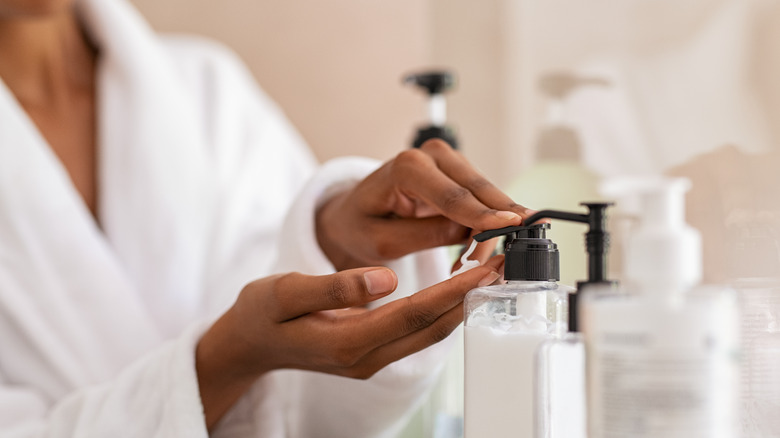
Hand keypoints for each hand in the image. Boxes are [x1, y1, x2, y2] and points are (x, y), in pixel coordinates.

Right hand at [195, 255, 503, 428]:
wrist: (249, 345)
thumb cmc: (261, 314)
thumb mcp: (283, 293)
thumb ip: (333, 287)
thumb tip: (384, 279)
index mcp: (348, 342)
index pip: (413, 315)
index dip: (452, 291)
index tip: (486, 266)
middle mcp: (367, 358)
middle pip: (431, 328)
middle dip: (471, 296)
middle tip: (504, 263)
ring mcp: (372, 359)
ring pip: (429, 333)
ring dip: (462, 303)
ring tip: (490, 271)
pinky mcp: (373, 352)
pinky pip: (417, 331)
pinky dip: (442, 308)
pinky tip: (456, 287)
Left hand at [316, 139, 532, 269]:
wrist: (353, 215)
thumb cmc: (360, 226)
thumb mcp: (383, 241)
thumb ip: (425, 236)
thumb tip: (470, 233)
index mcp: (406, 167)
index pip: (452, 195)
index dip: (483, 214)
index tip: (512, 225)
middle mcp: (431, 155)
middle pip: (478, 191)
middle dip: (497, 224)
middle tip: (508, 258)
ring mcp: (448, 162)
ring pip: (487, 196)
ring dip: (489, 230)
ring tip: (470, 263)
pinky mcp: (458, 175)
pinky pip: (483, 201)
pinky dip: (484, 226)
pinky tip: (472, 250)